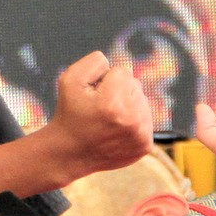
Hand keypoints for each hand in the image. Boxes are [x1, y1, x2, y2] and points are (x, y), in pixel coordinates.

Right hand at [42, 52, 153, 181]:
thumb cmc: (70, 113)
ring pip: (142, 101)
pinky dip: (133, 121)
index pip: (122, 71)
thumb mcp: (69, 79)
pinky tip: (116, 130)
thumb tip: (116, 65)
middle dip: (117, 91)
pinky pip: (146, 118)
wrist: (70, 153)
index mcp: (112, 103)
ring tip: (107, 120)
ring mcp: (140, 135)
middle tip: (99, 109)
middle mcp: (131, 120)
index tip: (92, 97)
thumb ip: (94, 62)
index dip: (103, 81)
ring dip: (127, 105)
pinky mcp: (145, 145)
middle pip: (134, 85)